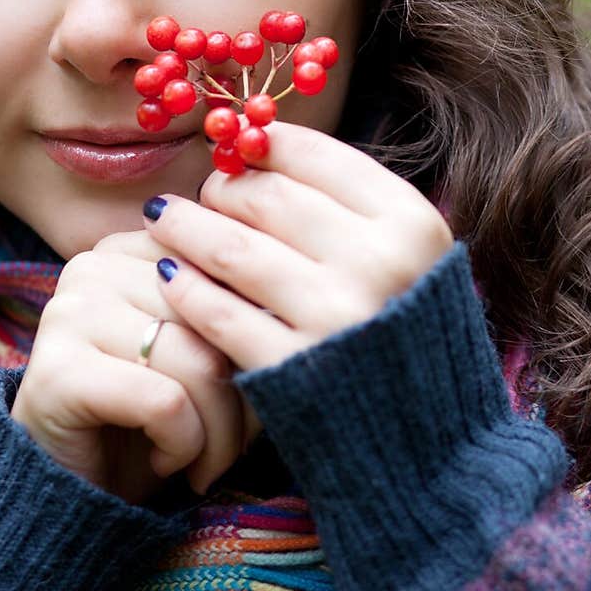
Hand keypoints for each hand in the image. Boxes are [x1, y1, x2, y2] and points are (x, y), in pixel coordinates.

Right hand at [11, 227, 256, 503]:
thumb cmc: (153, 423)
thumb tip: (297, 310)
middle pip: (218, 316)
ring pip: (198, 360)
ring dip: (218, 432)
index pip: (228, 269)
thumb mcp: (205, 358)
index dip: (256, 337)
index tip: (253, 391)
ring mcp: (69, 312)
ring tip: (203, 462)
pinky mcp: (56, 371)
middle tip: (236, 444)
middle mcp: (94, 264)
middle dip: (245, 393)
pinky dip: (183, 447)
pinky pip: (165, 403)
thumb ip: (238, 317)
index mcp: (133, 246)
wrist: (73, 497)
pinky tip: (164, 463)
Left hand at [142, 120, 454, 372]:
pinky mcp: (291, 368)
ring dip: (185, 226)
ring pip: (231, 246)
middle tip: (202, 191)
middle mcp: (379, 265)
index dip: (262, 145)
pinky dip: (186, 287)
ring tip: (162, 219)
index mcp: (413, 224)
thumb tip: (253, 142)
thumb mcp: (402, 257)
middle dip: (223, 186)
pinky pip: (217, 311)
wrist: (428, 448)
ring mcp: (334, 318)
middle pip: (267, 195)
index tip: (237, 148)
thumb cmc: (403, 333)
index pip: (314, 155)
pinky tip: (171, 275)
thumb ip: (343, 204)